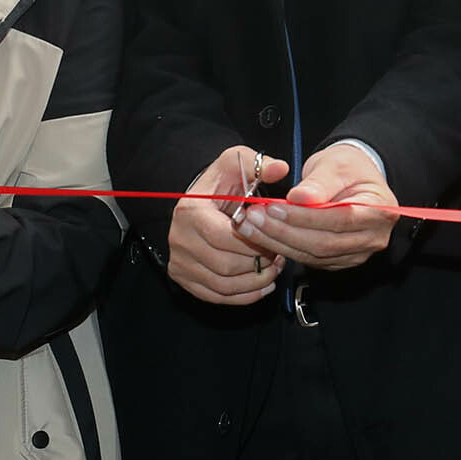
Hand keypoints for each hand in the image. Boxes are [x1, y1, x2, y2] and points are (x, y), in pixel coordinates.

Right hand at [168, 145, 287, 305]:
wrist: (201, 201)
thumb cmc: (221, 183)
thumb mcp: (235, 163)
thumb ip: (259, 164)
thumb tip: (280, 169)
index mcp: (190, 212)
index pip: (224, 237)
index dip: (255, 242)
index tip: (275, 238)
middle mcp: (180, 239)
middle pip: (224, 265)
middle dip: (258, 263)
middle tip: (279, 255)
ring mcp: (180, 261)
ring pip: (222, 285)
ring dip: (255, 281)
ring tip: (274, 268)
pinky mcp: (184, 277)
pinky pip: (216, 296)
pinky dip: (243, 295)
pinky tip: (263, 285)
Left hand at [235, 141, 398, 272]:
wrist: (352, 179)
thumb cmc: (348, 169)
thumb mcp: (335, 164)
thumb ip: (319, 182)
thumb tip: (299, 198)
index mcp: (381, 210)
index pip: (342, 219)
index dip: (306, 217)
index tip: (275, 207)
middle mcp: (373, 237)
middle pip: (325, 242)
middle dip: (285, 231)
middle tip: (255, 217)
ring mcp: (356, 253)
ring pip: (314, 254)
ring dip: (278, 241)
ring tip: (252, 225)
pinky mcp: (338, 260)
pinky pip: (308, 259)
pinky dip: (283, 247)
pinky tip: (263, 235)